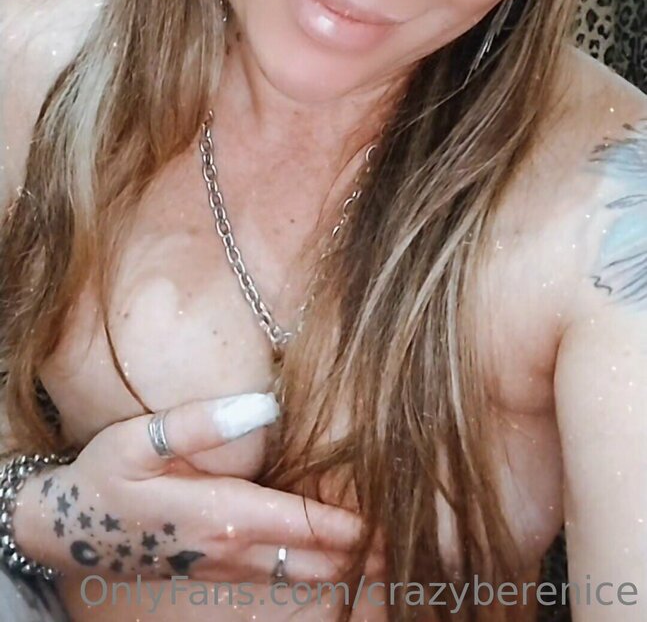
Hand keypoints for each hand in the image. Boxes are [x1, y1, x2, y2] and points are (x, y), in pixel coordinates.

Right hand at [13, 392, 383, 586]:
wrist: (67, 530)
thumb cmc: (106, 477)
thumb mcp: (141, 440)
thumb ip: (203, 422)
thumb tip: (265, 403)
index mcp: (225, 514)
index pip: (309, 523)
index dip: (359, 525)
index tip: (405, 517)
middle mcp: (234, 549)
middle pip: (318, 559)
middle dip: (369, 554)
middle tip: (422, 542)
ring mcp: (226, 567)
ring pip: (304, 576)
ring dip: (349, 567)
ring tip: (396, 555)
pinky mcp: (217, 570)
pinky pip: (281, 579)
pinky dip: (318, 573)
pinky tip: (338, 564)